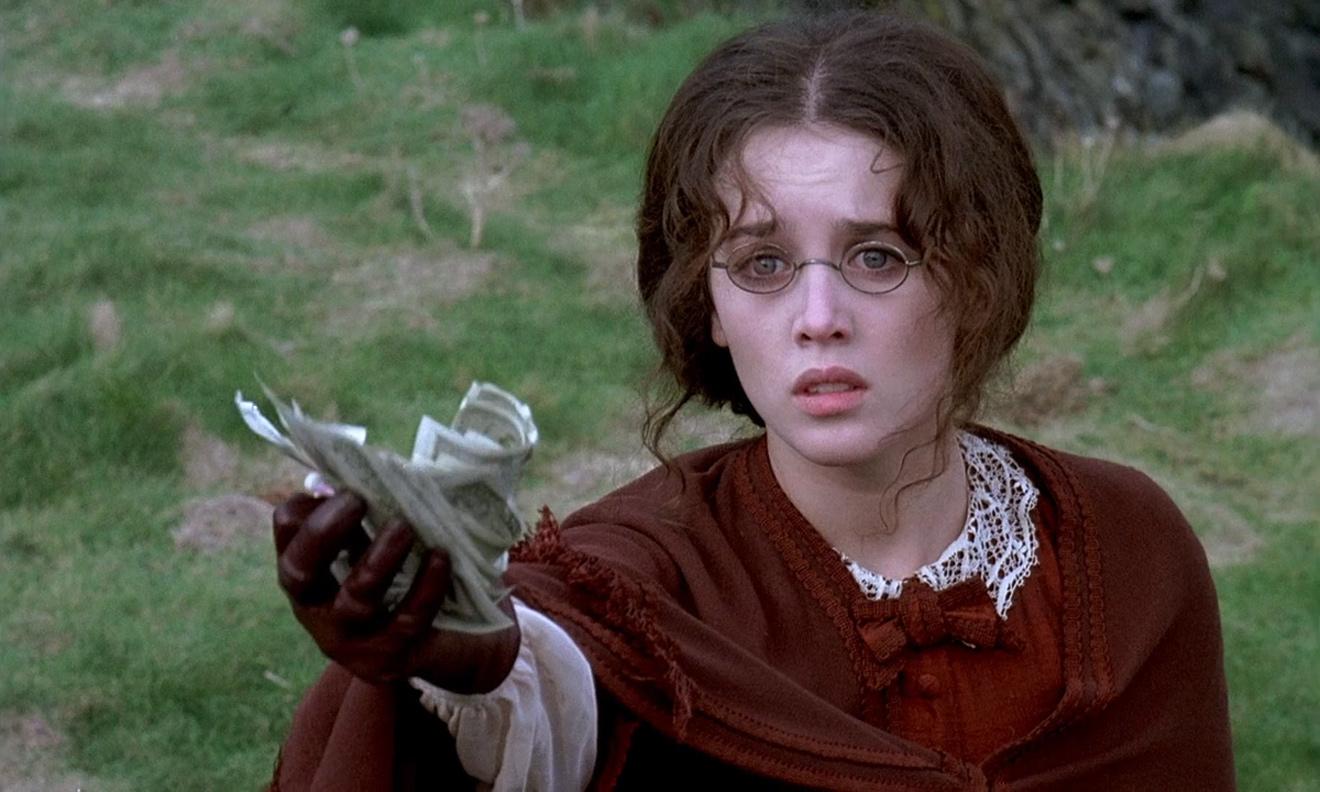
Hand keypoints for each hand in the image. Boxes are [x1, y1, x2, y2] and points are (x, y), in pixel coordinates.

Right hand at [273, 491, 519, 693]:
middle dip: (323, 533)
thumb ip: (361, 519)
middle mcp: (320, 615)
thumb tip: (346, 472)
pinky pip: (408, 620)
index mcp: (310, 584)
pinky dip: (425, 586)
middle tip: (355, 498)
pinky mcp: (393, 658)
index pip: (286, 545)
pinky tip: (439, 557)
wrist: (454, 645)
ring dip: (379, 557)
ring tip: (404, 526)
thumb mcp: (376, 550)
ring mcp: (354, 643)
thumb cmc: (407, 584)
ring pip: (356, 599)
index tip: (332, 486)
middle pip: (299, 575)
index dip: (300, 515)